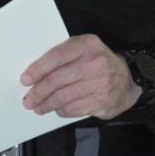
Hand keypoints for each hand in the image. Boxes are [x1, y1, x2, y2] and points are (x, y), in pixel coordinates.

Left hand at [21, 35, 140, 119]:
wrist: (128, 78)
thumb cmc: (97, 62)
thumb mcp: (84, 48)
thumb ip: (64, 54)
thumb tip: (36, 72)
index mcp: (87, 45)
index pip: (56, 57)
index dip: (38, 69)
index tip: (25, 79)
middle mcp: (94, 63)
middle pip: (57, 79)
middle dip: (39, 91)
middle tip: (28, 99)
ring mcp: (100, 84)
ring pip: (64, 97)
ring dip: (47, 104)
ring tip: (38, 107)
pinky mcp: (102, 102)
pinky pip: (75, 108)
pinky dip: (62, 110)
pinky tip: (57, 109)